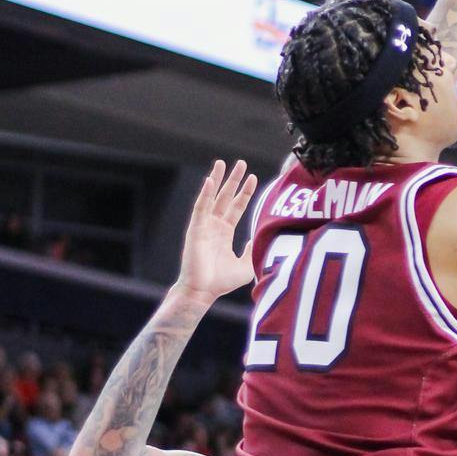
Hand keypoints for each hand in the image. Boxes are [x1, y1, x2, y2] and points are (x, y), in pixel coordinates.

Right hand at [173, 160, 259, 306]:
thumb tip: (260, 237)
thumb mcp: (246, 264)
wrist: (204, 291)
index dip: (244, 193)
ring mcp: (204, 225)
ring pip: (212, 197)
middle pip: (225, 197)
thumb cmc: (222, 281)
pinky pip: (201, 207)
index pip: (236, 207)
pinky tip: (210, 180)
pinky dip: (205, 194)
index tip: (253, 178)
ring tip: (222, 163)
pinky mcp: (196, 228)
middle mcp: (215, 226)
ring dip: (217, 180)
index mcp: (225, 232)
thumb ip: (254, 249)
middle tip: (241, 163)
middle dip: (233, 180)